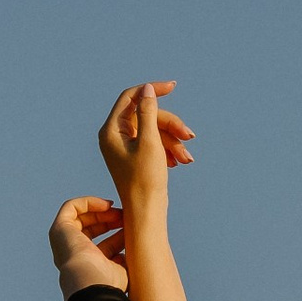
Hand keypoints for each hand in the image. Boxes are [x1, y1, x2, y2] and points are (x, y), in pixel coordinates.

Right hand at [49, 195, 126, 290]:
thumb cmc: (109, 282)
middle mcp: (73, 254)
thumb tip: (133, 246)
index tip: (132, 229)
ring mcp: (64, 241)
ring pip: (81, 217)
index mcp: (88, 267)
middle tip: (126, 217)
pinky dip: (89, 202)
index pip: (104, 246)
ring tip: (117, 210)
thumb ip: (125, 257)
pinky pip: (72, 207)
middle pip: (91, 229)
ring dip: (101, 210)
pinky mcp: (59, 228)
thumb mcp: (122, 268)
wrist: (92, 282)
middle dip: (110, 220)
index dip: (118, 235)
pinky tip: (106, 205)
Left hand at [97, 81, 194, 216]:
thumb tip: (147, 90)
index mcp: (111, 130)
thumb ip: (148, 113)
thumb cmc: (145, 180)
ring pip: (154, 130)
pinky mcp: (135, 156)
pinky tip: (179, 162)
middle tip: (189, 136)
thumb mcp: (149, 142)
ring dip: (173, 140)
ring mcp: (125, 147)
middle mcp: (114, 136)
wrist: (146, 213)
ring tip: (187, 158)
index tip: (173, 87)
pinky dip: (168, 149)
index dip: (151, 90)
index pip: (130, 98)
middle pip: (146, 115)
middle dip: (170, 125)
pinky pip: (154, 143)